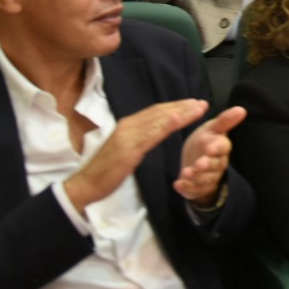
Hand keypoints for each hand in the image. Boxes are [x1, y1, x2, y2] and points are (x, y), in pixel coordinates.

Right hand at [64, 99, 210, 211]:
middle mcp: (128, 126)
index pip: (155, 112)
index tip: (193, 104)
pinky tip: (179, 119)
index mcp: (128, 126)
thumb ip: (139, 139)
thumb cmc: (106, 170)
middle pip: (159, 112)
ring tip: (198, 108)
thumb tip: (154, 133)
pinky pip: (151, 134)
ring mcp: (128, 136)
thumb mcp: (126, 151)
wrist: (86, 184)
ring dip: (180, 112)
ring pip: (158, 120)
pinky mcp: (129, 148)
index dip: (175, 106)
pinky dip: (166, 125)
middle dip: (182, 106)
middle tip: (202, 103)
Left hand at [173, 106, 245, 204]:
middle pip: (214, 165)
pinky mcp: (197, 187)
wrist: (195, 163)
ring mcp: (207, 177)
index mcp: (220, 147)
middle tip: (199, 164)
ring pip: (204, 179)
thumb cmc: (204, 143)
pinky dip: (185, 187)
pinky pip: (193, 189)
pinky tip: (177, 184)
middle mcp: (217, 163)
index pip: (223, 147)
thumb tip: (242, 109)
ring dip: (195, 177)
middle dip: (206, 165)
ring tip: (185, 173)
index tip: (210, 148)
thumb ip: (224, 121)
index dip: (217, 148)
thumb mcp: (212, 130)